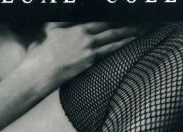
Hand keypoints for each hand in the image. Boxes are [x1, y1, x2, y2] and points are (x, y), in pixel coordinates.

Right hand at [24, 22, 144, 84]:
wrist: (40, 72)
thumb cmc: (41, 52)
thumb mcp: (48, 28)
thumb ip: (61, 20)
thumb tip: (67, 14)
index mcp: (76, 25)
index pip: (100, 17)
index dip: (114, 13)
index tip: (125, 10)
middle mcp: (85, 35)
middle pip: (111, 25)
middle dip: (127, 21)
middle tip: (142, 18)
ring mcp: (89, 48)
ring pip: (114, 37)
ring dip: (129, 32)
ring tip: (142, 28)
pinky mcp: (90, 61)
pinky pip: (110, 51)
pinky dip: (122, 45)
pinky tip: (132, 42)